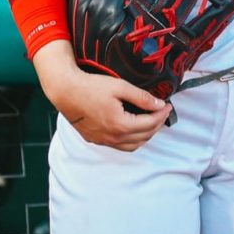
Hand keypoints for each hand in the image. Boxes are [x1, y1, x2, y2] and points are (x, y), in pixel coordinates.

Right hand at [41, 57, 169, 150]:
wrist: (65, 91)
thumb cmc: (91, 87)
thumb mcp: (120, 87)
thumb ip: (142, 97)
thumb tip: (159, 104)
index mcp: (120, 125)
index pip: (150, 123)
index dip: (162, 114)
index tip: (167, 105)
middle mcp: (113, 137)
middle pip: (144, 136)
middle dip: (157, 124)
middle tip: (161, 112)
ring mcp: (103, 141)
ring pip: (133, 145)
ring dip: (145, 135)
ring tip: (151, 121)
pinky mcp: (96, 140)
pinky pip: (120, 146)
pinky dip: (132, 140)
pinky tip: (134, 129)